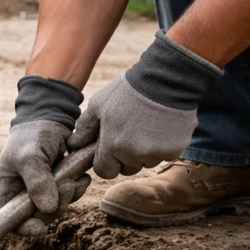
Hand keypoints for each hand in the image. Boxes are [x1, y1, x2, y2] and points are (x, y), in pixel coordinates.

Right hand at [0, 75, 90, 236]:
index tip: (39, 227)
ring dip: (69, 197)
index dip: (23, 227)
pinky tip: (82, 176)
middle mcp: (23, 192)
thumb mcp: (30, 156)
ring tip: (76, 179)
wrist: (51, 115)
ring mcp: (42, 189)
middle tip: (67, 187)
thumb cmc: (32, 134)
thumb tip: (47, 209)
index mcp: (7, 188)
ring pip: (56, 208)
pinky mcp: (59, 183)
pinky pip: (69, 196)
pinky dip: (77, 189)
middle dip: (54, 208)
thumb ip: (37, 182)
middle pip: (38, 217)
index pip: (9, 220)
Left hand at [68, 31, 222, 177]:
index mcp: (113, 146)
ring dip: (144, 151)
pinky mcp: (176, 149)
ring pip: (146, 162)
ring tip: (146, 126)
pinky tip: (161, 126)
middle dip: (125, 157)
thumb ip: (84, 128)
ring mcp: (157, 153)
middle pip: (126, 169)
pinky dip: (163, 145)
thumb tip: (73, 146)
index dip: (106, 161)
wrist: (167, 78)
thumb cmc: (128, 90)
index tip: (110, 147)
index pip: (105, 171)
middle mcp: (135, 155)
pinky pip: (165, 155)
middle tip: (129, 133)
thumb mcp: (98, 105)